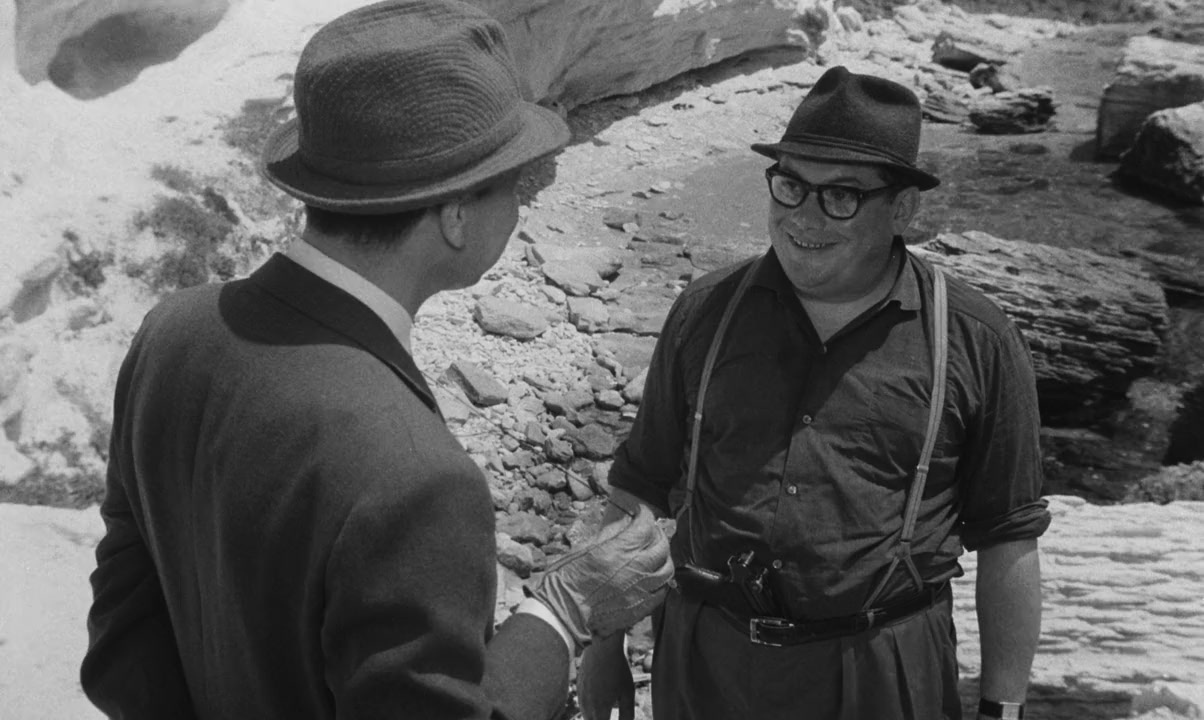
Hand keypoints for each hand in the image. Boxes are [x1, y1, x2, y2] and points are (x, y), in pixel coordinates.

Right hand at [531, 491, 672, 649]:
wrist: (564, 613)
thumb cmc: (567, 579)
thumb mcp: (585, 548)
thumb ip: (609, 535)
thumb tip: (624, 525)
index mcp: (620, 550)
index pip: (645, 525)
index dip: (645, 515)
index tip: (641, 512)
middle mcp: (636, 569)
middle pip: (662, 546)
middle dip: (658, 534)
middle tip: (651, 531)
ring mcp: (640, 590)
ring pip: (667, 570)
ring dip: (663, 559)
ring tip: (655, 555)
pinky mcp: (639, 609)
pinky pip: (661, 593)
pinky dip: (660, 582)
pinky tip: (652, 578)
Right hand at [578, 632, 633, 719]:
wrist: (602, 648)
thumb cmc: (618, 669)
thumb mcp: (628, 693)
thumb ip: (627, 713)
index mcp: (600, 710)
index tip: (613, 717)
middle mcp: (587, 705)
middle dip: (601, 719)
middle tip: (609, 714)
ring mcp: (581, 695)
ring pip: (586, 714)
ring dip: (595, 716)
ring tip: (605, 710)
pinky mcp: (578, 685)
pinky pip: (582, 702)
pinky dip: (590, 705)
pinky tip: (599, 698)